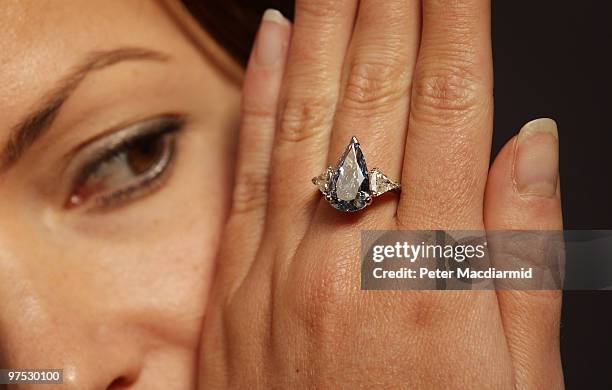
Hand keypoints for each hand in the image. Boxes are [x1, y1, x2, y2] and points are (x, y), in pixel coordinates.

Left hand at [199, 1, 562, 387]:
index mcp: (432, 277)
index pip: (448, 110)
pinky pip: (249, 169)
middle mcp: (350, 257)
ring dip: (327, 27)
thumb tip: (532, 148)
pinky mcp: (235, 284)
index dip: (454, 26)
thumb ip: (523, 256)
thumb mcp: (516, 377)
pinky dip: (261, 94)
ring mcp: (281, 267)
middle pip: (376, 96)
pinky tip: (275, 36)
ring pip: (308, 116)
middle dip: (390, 7)